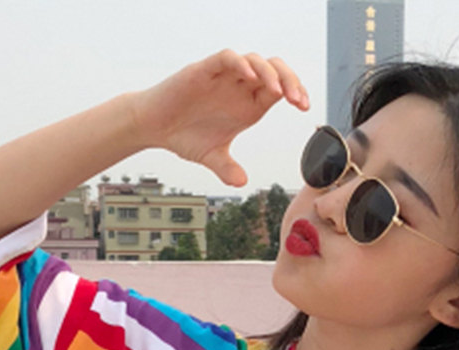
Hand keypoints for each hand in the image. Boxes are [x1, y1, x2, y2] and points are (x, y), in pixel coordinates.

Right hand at [130, 50, 309, 186]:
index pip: (279, 89)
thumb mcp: (211, 157)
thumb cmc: (183, 135)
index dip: (295, 92)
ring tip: (278, 91)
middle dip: (291, 81)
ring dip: (270, 73)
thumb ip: (227, 169)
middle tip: (299, 100)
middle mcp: (238, 87)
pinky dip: (240, 64)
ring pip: (254, 61)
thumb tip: (241, 182)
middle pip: (273, 70)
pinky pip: (226, 59)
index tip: (305, 107)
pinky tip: (249, 76)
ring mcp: (222, 77)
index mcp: (247, 104)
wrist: (153, 126)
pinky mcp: (203, 71)